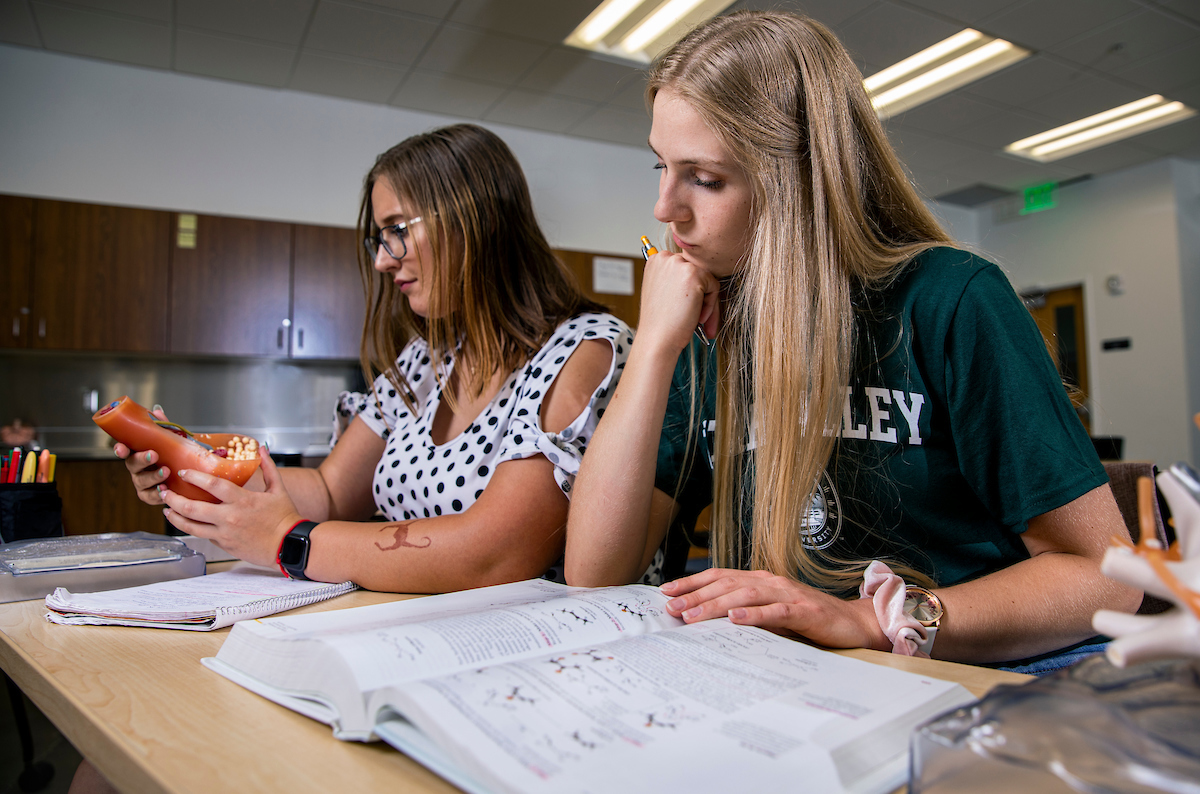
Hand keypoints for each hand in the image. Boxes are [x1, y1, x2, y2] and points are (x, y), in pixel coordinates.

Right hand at [113, 405, 169, 504]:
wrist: (184, 475)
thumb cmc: (171, 454)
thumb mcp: (169, 439)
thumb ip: (163, 426)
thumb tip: (157, 410)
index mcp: (137, 452)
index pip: (124, 450)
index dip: (120, 449)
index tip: (121, 447)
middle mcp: (136, 468)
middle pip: (132, 464)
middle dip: (142, 459)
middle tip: (154, 454)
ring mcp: (141, 482)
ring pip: (141, 481)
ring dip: (153, 476)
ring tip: (165, 472)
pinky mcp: (148, 495)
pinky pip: (149, 497)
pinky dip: (156, 494)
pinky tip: (165, 490)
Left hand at [160, 449, 301, 567]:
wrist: (289, 545)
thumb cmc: (285, 517)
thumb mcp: (278, 489)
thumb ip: (268, 468)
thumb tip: (262, 449)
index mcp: (243, 500)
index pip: (212, 485)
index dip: (194, 477)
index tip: (183, 473)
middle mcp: (230, 517)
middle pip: (192, 508)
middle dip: (173, 499)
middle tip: (164, 492)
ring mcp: (225, 533)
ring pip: (191, 526)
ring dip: (175, 517)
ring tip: (167, 510)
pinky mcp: (225, 546)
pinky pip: (204, 536)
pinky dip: (193, 528)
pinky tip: (187, 522)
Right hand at [638, 250, 720, 354]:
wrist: (657, 339)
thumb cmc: (661, 322)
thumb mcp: (662, 291)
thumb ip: (675, 278)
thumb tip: (698, 277)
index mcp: (656, 261)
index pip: (685, 267)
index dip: (689, 290)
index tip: (687, 307)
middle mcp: (666, 258)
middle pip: (697, 271)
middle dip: (701, 296)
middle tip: (698, 318)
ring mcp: (679, 264)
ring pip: (707, 279)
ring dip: (707, 302)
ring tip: (697, 320)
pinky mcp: (694, 274)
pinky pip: (714, 287)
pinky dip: (711, 305)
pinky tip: (698, 318)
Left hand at [660, 568, 888, 650]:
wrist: (852, 622)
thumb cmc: (808, 620)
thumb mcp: (771, 614)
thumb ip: (746, 613)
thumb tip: (708, 621)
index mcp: (761, 580)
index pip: (719, 576)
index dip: (692, 582)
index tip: (666, 592)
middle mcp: (771, 582)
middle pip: (726, 584)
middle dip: (695, 595)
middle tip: (671, 608)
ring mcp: (787, 594)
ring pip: (745, 595)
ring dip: (716, 605)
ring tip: (693, 616)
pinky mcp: (804, 611)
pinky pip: (775, 611)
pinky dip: (754, 614)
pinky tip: (736, 619)